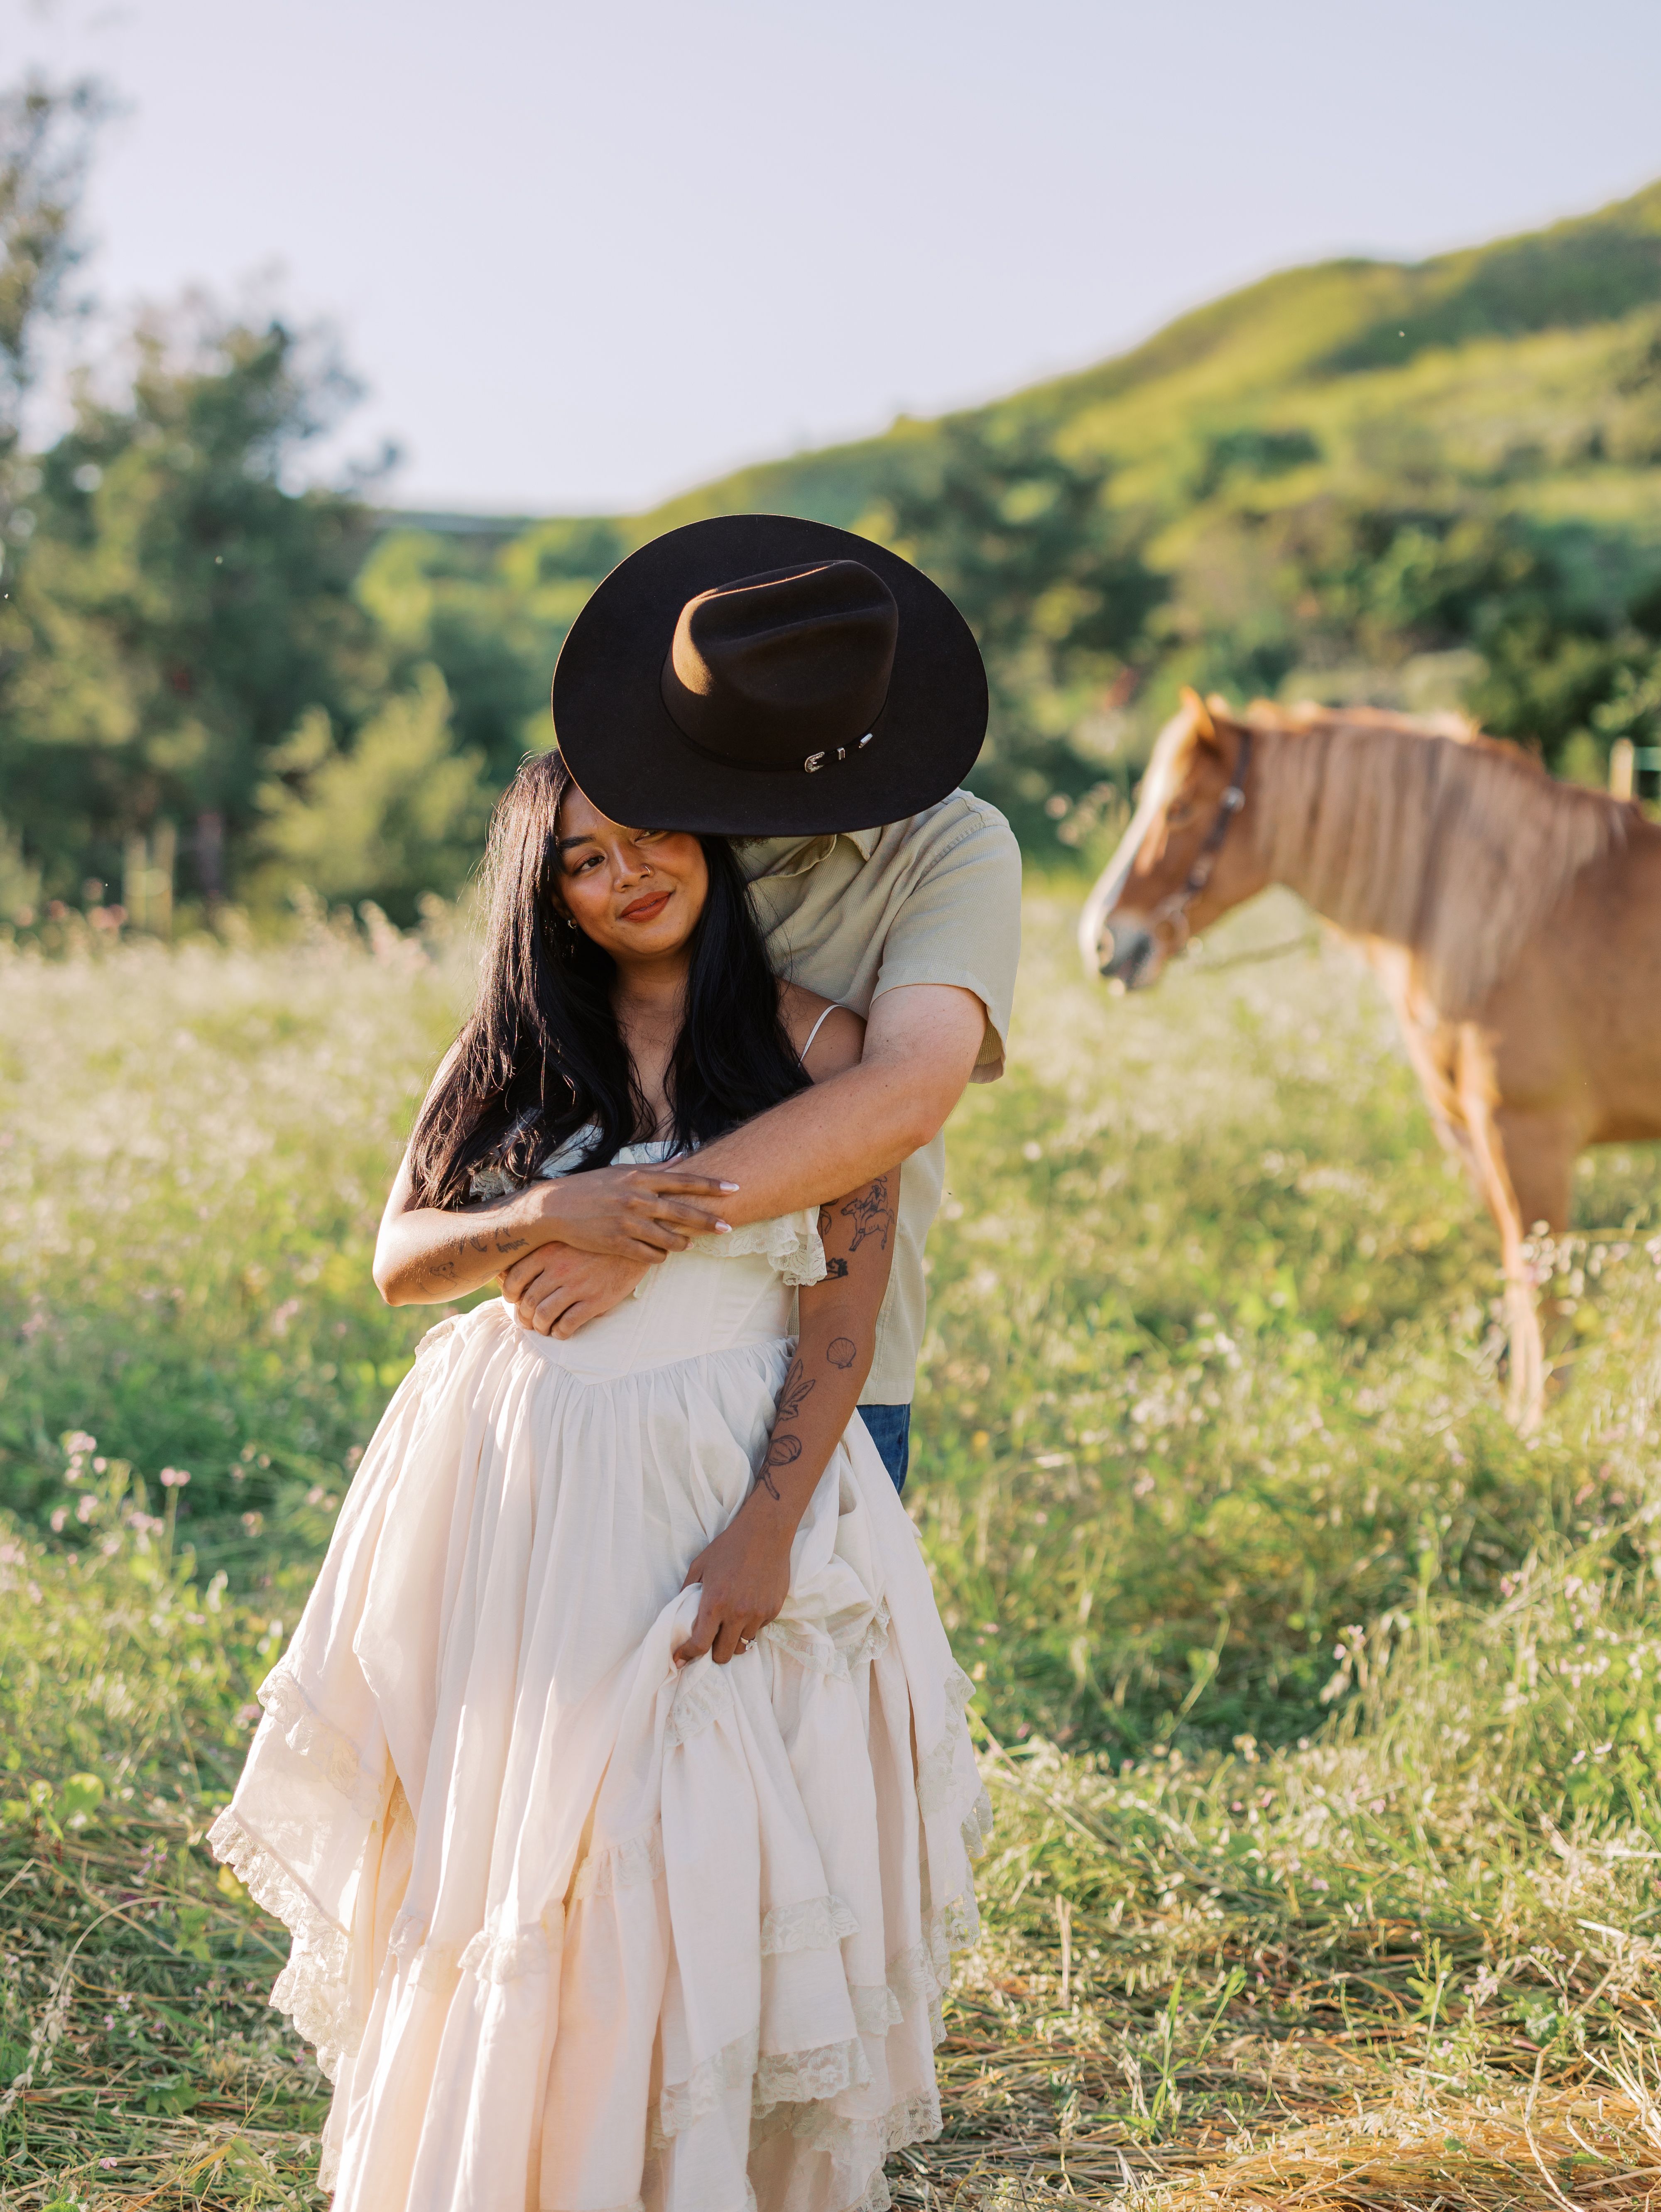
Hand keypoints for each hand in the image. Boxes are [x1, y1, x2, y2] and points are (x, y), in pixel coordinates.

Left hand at [498, 1244, 649, 1335]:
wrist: (635, 1242)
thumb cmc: (598, 1242)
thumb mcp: (568, 1238)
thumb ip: (543, 1251)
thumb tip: (512, 1269)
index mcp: (549, 1251)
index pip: (515, 1278)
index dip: (509, 1294)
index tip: (513, 1301)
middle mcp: (560, 1269)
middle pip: (528, 1301)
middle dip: (523, 1317)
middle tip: (527, 1321)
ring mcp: (578, 1285)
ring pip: (544, 1316)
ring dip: (540, 1327)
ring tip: (544, 1328)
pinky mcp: (596, 1300)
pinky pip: (568, 1325)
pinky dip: (560, 1333)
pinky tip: (562, 1332)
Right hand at [531, 1162, 738, 1261]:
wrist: (554, 1208)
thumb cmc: (591, 1186)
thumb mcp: (622, 1171)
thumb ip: (655, 1168)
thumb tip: (684, 1157)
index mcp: (640, 1179)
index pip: (684, 1181)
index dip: (711, 1186)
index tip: (734, 1188)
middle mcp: (637, 1200)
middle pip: (683, 1213)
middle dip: (709, 1222)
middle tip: (728, 1228)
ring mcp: (628, 1224)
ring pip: (669, 1239)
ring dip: (682, 1243)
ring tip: (686, 1244)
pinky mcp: (617, 1244)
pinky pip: (650, 1255)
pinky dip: (659, 1256)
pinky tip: (661, 1254)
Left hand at [675, 1503, 792, 1665]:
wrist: (765, 1532)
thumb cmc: (729, 1546)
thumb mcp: (700, 1565)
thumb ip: (688, 1592)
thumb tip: (679, 1613)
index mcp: (715, 1603)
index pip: (700, 1644)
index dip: (688, 1655)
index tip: (681, 1659)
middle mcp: (737, 1613)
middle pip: (724, 1655)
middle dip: (714, 1652)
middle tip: (711, 1639)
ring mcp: (758, 1613)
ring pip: (743, 1645)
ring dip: (733, 1639)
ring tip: (731, 1623)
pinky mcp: (774, 1610)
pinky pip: (758, 1629)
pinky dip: (750, 1625)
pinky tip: (748, 1606)